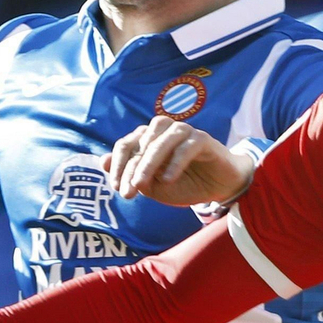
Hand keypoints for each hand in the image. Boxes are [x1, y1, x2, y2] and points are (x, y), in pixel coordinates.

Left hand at [105, 118, 256, 206]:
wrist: (220, 187)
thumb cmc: (186, 184)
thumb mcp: (155, 187)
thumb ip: (132, 175)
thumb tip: (102, 161)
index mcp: (148, 138)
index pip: (126, 146)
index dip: (118, 166)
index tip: (117, 189)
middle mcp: (163, 130)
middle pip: (140, 142)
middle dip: (132, 169)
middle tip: (128, 192)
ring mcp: (183, 132)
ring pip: (160, 140)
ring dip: (149, 162)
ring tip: (143, 184)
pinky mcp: (202, 139)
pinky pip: (186, 147)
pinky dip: (175, 162)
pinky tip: (168, 179)